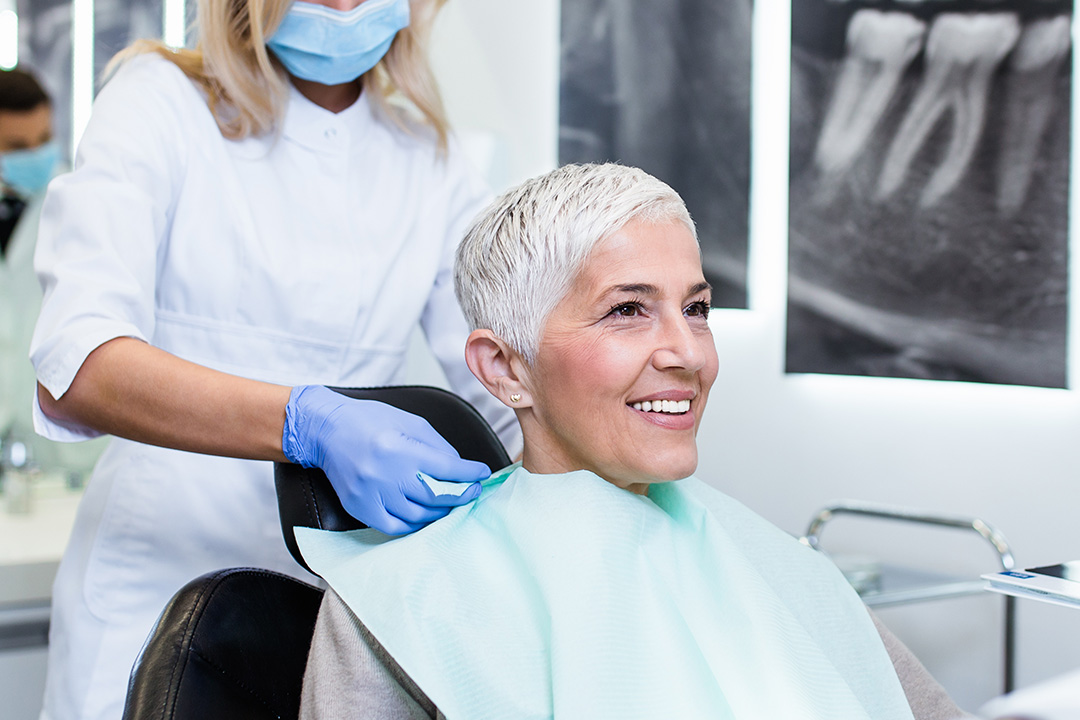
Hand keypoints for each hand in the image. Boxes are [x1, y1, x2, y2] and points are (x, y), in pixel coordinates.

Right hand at [282, 385, 489, 534]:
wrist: (326, 430)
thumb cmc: (369, 421)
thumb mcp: (410, 422)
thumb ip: (437, 446)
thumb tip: (460, 468)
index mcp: (400, 449)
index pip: (447, 469)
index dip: (470, 474)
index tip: (481, 474)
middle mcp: (386, 475)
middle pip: (436, 497)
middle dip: (461, 495)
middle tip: (471, 492)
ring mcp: (371, 495)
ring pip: (418, 516)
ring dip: (440, 512)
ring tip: (450, 504)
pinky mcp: (360, 508)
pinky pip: (395, 527)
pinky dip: (414, 524)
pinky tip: (424, 515)